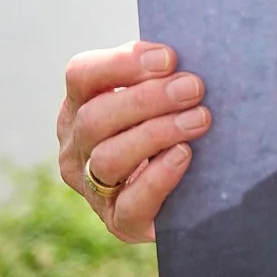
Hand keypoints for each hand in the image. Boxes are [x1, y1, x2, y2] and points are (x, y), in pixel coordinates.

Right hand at [57, 41, 210, 243]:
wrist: (190, 192)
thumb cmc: (175, 124)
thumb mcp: (161, 96)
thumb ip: (163, 74)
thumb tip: (189, 54)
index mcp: (80, 105)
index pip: (81, 75)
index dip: (122, 63)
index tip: (170, 58)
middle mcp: (76, 146)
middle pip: (95, 117)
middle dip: (148, 99)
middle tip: (194, 87)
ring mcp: (92, 187)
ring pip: (107, 158)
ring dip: (156, 133)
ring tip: (200, 120)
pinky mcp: (119, 222)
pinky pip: (129, 204)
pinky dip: (158, 178)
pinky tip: (184, 155)